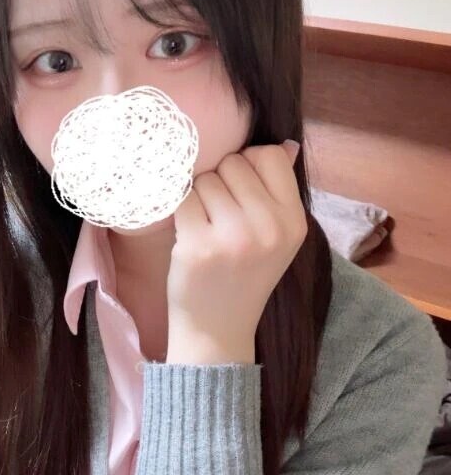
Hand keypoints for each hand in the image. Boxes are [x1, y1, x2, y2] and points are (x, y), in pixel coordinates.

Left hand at [166, 141, 306, 363]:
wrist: (218, 330)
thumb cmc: (244, 276)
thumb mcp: (277, 236)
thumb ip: (279, 190)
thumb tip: (286, 144)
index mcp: (294, 221)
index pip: (269, 155)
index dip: (247, 167)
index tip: (241, 195)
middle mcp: (269, 227)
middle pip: (233, 164)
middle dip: (221, 183)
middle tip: (222, 220)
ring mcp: (234, 237)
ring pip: (205, 179)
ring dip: (199, 199)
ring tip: (208, 231)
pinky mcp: (198, 246)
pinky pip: (182, 199)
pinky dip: (181, 214)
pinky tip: (191, 238)